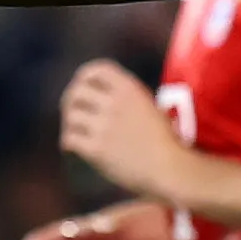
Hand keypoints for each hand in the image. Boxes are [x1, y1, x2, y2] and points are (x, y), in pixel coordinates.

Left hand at [53, 59, 188, 199]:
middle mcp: (115, 103)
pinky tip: (72, 150)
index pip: (96, 70)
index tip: (81, 88)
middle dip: (70, 102)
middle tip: (72, 114)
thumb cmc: (166, 143)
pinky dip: (68, 143)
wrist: (172, 169)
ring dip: (69, 124)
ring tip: (74, 133)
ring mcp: (105, 126)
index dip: (83, 78)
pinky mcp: (98, 149)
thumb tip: (102, 99)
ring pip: (71, 116)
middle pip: (76, 92)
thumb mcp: (151, 109)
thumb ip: (128, 100)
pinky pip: (70, 138)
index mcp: (131, 89)